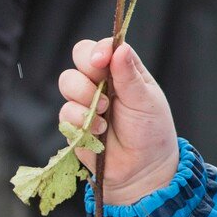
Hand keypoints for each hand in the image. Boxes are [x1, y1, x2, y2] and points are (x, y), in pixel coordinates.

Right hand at [59, 38, 178, 205]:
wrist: (143, 169)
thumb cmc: (151, 132)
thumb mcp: (147, 101)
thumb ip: (130, 75)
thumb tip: (120, 48)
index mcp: (123, 71)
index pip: (102, 48)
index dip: (98, 50)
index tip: (101, 60)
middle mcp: (102, 82)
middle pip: (79, 58)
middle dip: (88, 72)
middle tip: (104, 92)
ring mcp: (86, 101)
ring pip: (67, 82)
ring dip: (85, 98)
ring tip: (105, 114)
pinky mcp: (74, 122)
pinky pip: (65, 112)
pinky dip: (81, 121)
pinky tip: (99, 131)